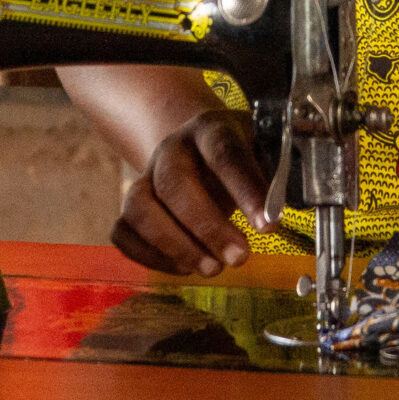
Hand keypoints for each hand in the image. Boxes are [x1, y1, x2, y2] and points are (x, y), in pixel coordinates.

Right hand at [112, 107, 274, 276]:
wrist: (197, 149)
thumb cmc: (237, 159)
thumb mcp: (262, 155)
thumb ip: (271, 180)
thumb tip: (275, 212)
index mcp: (210, 130)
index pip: (224, 153)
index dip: (245, 190)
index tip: (268, 226)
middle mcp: (171, 149)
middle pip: (174, 183)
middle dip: (207, 226)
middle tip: (239, 257)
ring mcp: (145, 176)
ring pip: (140, 207)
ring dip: (175, 245)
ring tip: (212, 269)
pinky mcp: (130, 207)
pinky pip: (123, 232)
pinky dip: (150, 257)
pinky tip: (185, 268)